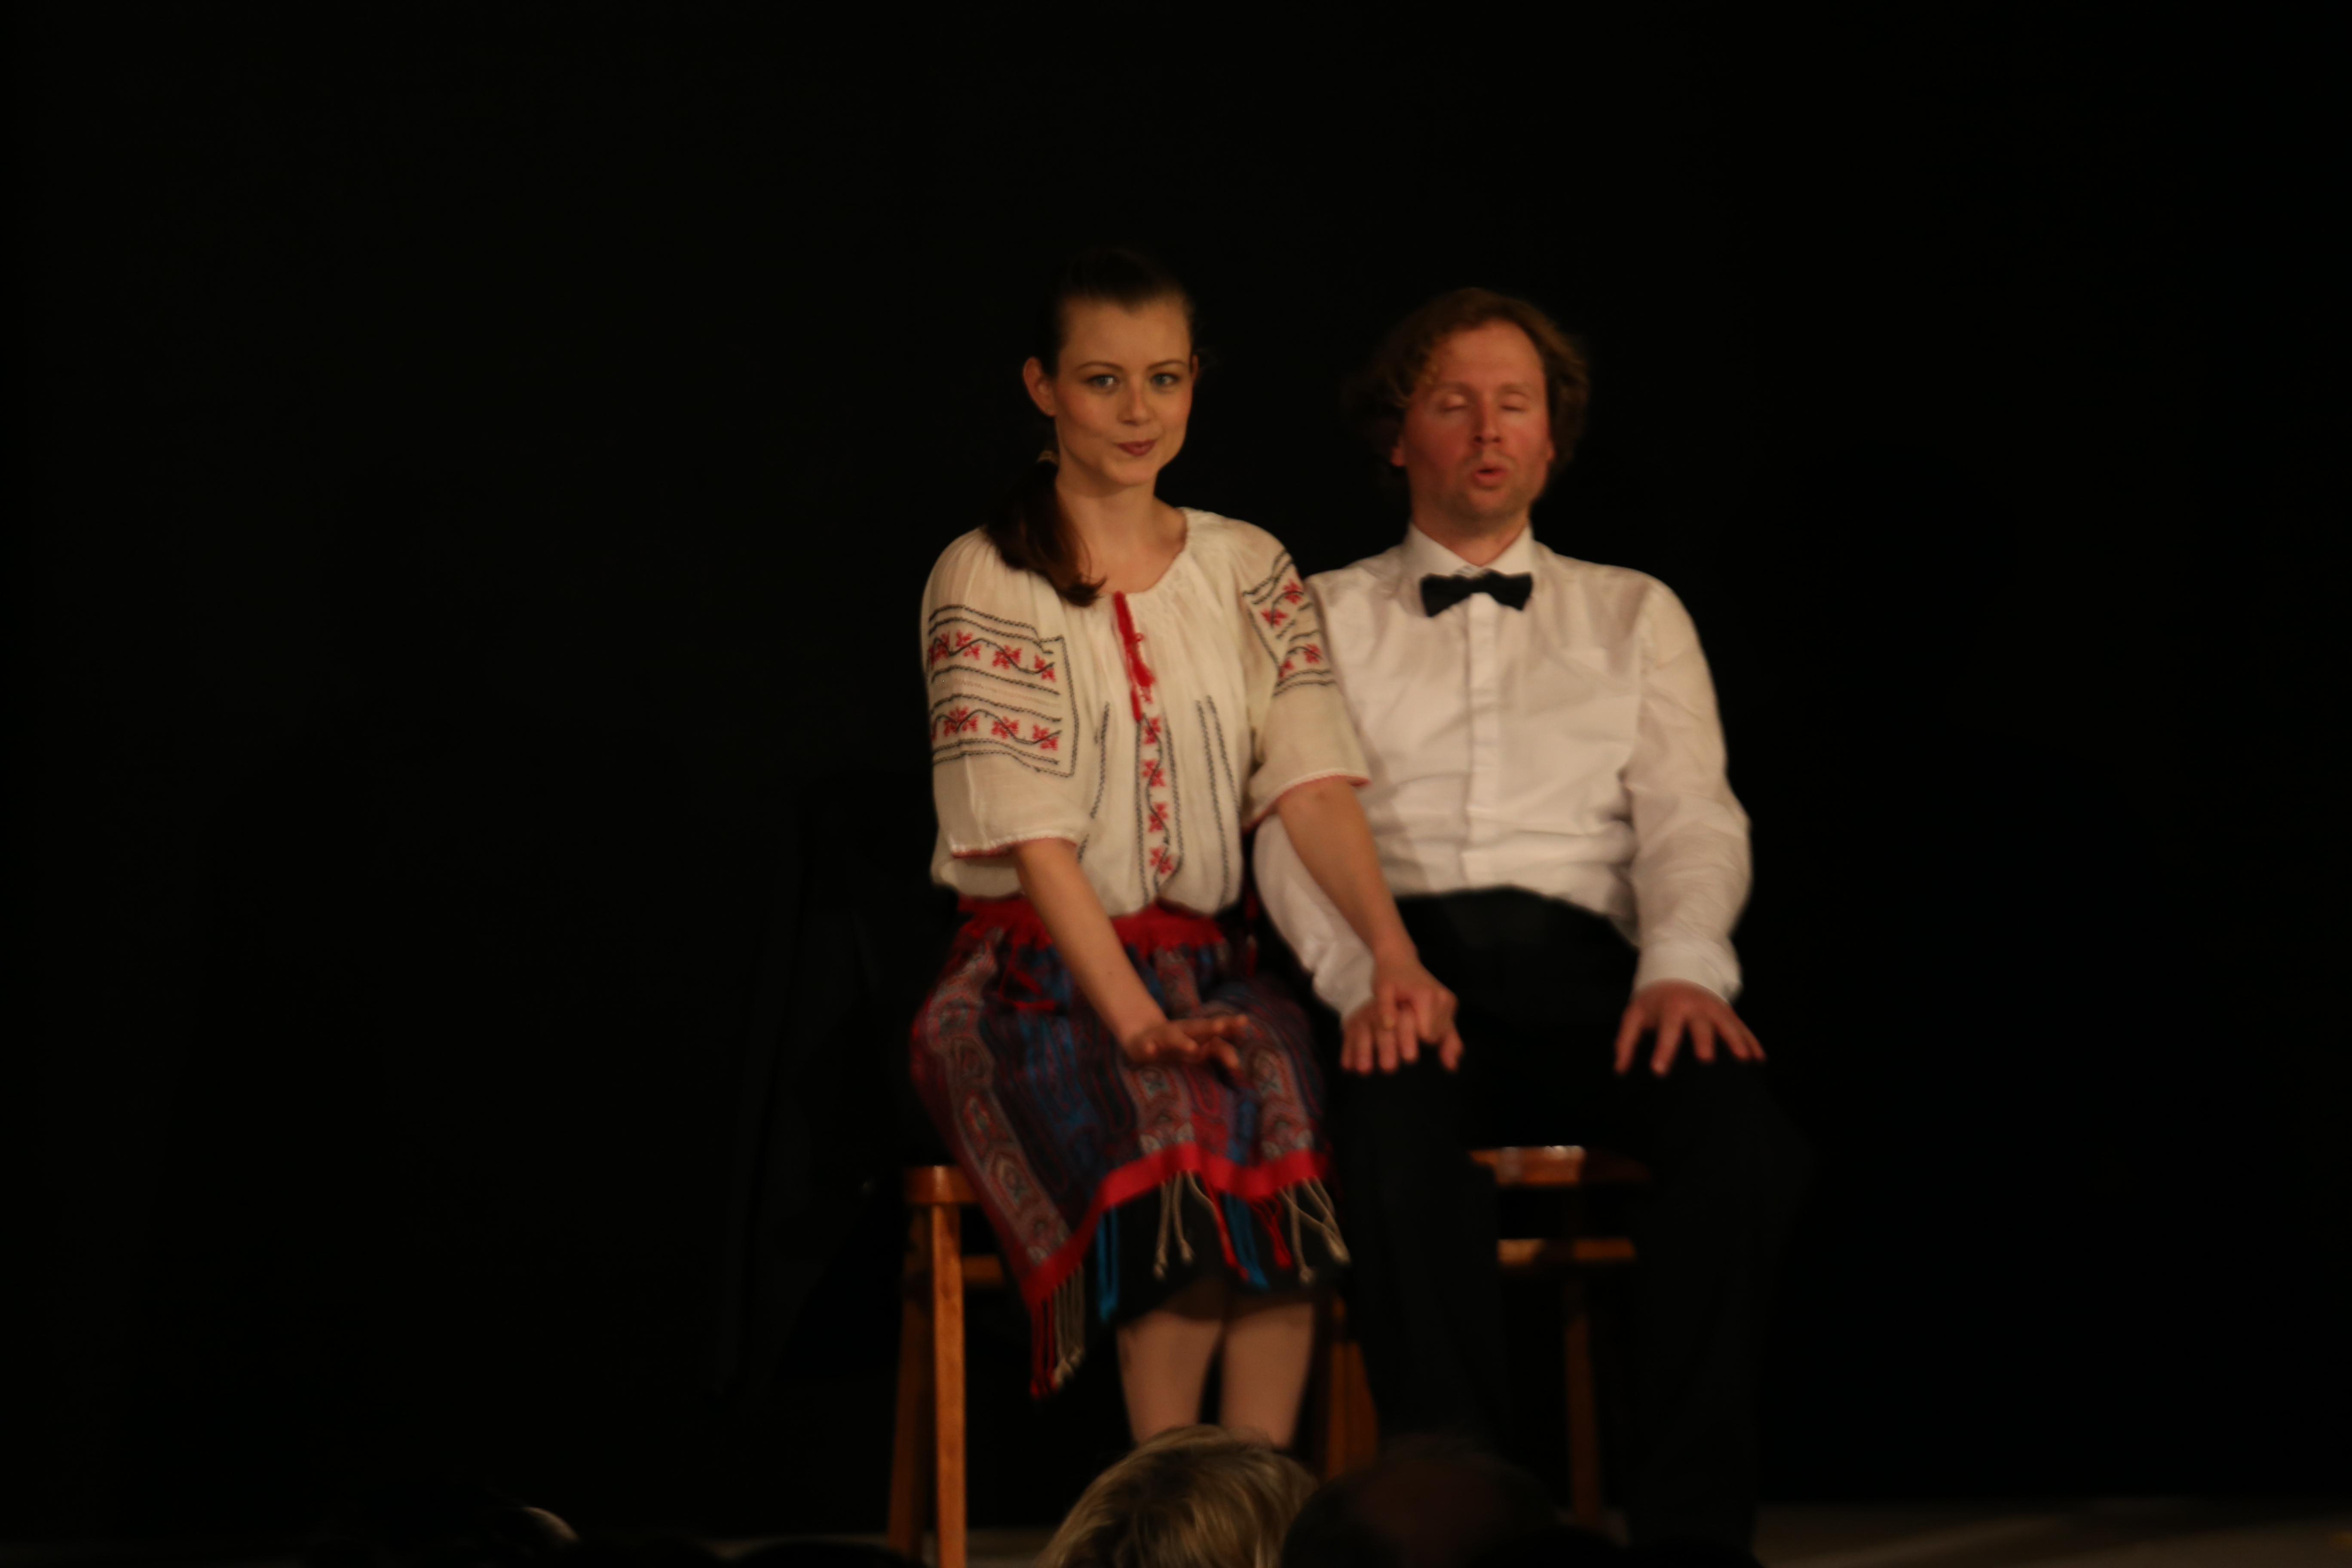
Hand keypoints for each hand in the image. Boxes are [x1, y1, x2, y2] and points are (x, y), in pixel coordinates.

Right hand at [1121, 1014, 1244, 1072]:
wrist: (1140, 1036)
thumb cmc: (1177, 1044)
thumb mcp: (1199, 1048)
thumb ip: (1220, 1051)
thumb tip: (1237, 1063)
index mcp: (1195, 1031)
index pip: (1214, 1027)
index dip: (1228, 1023)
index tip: (1244, 1020)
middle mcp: (1181, 1031)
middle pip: (1196, 1027)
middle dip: (1208, 1027)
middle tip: (1221, 1025)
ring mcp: (1162, 1037)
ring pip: (1172, 1037)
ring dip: (1182, 1042)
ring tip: (1192, 1048)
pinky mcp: (1144, 1045)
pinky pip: (1146, 1047)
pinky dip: (1149, 1048)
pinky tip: (1151, 1050)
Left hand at [1340, 954, 1461, 1074]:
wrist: (1399, 958)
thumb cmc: (1388, 975)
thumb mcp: (1380, 990)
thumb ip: (1384, 1008)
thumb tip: (1389, 1026)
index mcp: (1427, 996)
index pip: (1425, 1035)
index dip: (1412, 1040)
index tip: (1400, 1038)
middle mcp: (1444, 999)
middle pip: (1435, 1038)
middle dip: (1419, 1041)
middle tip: (1404, 1032)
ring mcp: (1450, 1001)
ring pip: (1442, 1036)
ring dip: (1428, 1038)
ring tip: (1412, 1026)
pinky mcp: (1451, 1004)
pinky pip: (1451, 1030)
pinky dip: (1446, 1040)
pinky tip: (1446, 1060)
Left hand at [1613, 980, 1762, 1075]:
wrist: (1677, 972)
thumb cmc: (1654, 1003)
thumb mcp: (1635, 1016)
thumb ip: (1626, 1042)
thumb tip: (1619, 1070)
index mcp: (1671, 1008)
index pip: (1666, 1029)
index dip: (1662, 1049)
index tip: (1658, 1071)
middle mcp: (1696, 1007)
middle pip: (1701, 1025)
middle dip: (1704, 1042)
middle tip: (1706, 1061)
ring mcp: (1716, 1010)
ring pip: (1728, 1025)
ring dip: (1736, 1042)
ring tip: (1744, 1061)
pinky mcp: (1730, 1014)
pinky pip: (1743, 1028)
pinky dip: (1752, 1043)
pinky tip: (1759, 1060)